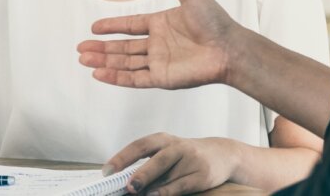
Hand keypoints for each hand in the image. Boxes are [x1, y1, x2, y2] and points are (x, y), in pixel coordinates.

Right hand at [77, 0, 242, 88]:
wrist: (229, 47)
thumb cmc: (215, 20)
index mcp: (162, 24)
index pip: (130, 25)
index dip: (112, 26)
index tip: (94, 27)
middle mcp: (157, 44)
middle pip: (123, 46)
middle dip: (101, 48)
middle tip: (80, 48)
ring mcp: (158, 62)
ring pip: (124, 63)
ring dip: (104, 61)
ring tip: (83, 58)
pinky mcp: (162, 78)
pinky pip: (134, 78)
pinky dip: (116, 76)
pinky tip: (99, 73)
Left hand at [106, 133, 238, 195]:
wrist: (223, 154)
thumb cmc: (186, 156)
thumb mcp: (167, 154)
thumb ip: (148, 165)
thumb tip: (124, 183)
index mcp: (164, 140)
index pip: (140, 145)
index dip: (122, 157)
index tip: (107, 171)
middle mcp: (177, 147)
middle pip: (157, 159)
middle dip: (141, 173)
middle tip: (127, 186)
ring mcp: (191, 160)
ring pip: (168, 175)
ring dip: (151, 187)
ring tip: (136, 193)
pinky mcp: (202, 174)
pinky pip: (181, 185)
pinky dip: (167, 192)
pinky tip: (155, 195)